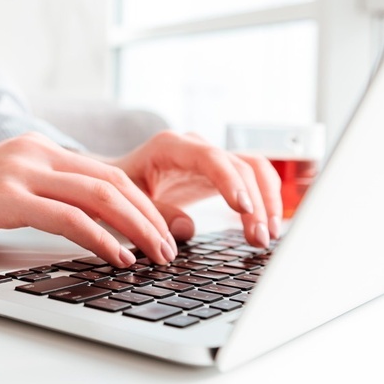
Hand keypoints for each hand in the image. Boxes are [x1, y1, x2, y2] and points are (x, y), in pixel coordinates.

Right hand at [0, 132, 178, 266]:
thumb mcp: (0, 192)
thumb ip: (39, 196)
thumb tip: (82, 226)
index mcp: (36, 149)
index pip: (106, 173)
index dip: (143, 204)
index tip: (162, 234)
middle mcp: (33, 152)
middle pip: (113, 181)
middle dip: (151, 218)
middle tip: (171, 249)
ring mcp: (19, 171)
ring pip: (99, 195)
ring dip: (137, 229)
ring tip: (156, 257)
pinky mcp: (4, 197)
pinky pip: (68, 216)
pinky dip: (101, 238)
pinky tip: (116, 259)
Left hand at [110, 130, 282, 247]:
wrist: (117, 181)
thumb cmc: (119, 189)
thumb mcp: (128, 201)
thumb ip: (155, 212)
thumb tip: (188, 228)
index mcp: (169, 146)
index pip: (210, 158)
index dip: (230, 181)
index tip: (242, 208)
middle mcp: (195, 146)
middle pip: (239, 166)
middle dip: (254, 202)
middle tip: (258, 237)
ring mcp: (210, 157)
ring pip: (253, 170)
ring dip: (266, 201)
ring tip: (266, 236)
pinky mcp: (220, 172)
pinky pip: (252, 179)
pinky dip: (264, 200)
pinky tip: (266, 226)